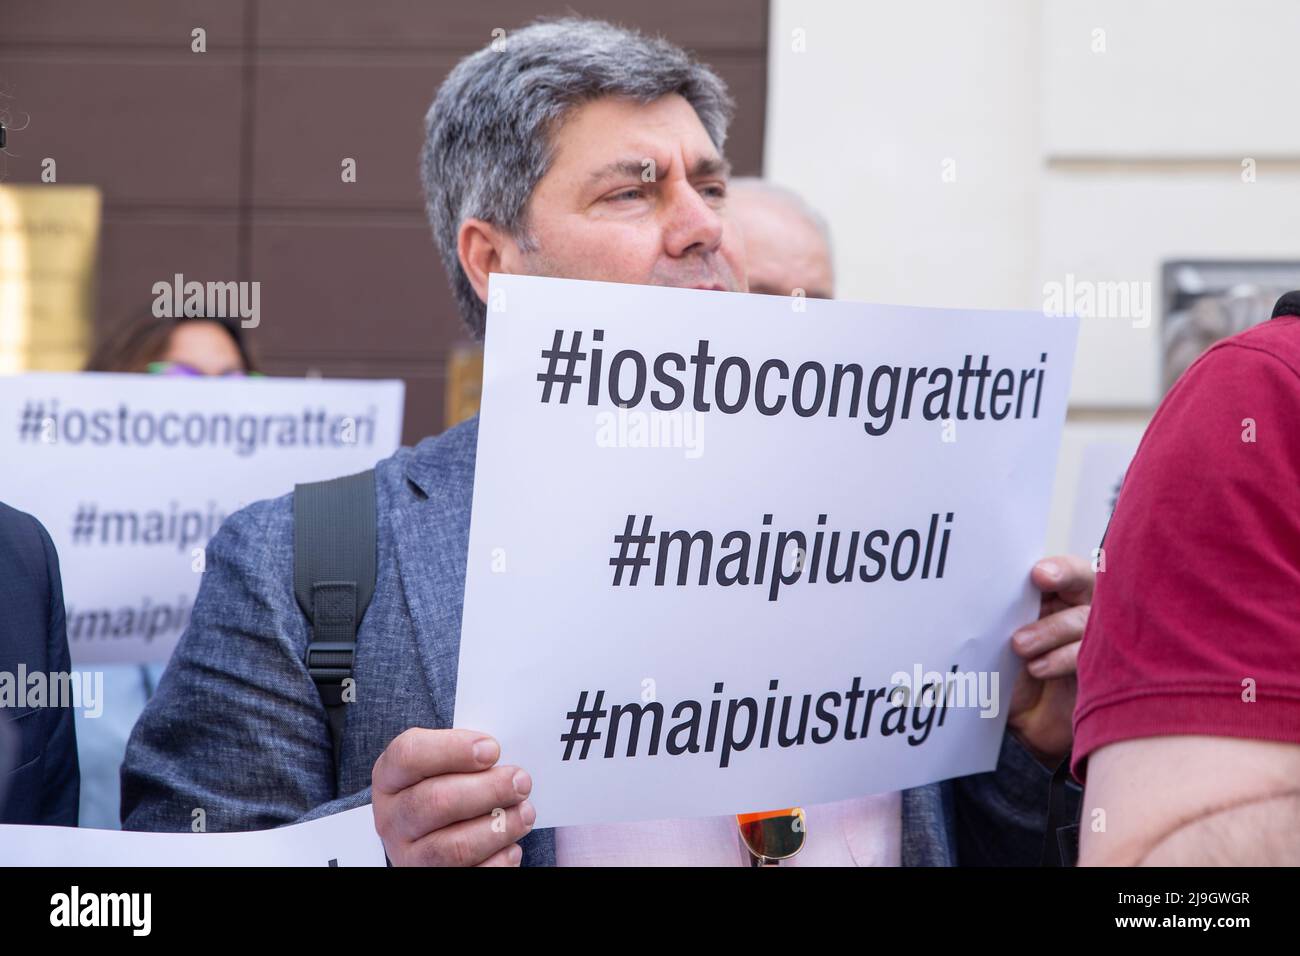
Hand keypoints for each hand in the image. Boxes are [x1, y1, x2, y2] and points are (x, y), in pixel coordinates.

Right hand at [372, 728, 534, 865]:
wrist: (437, 834)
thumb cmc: (447, 786)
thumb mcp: (445, 764)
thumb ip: (466, 755)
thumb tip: (497, 755)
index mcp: (390, 777)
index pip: (409, 755)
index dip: (453, 749)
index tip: (492, 749)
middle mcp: (392, 819)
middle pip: (436, 801)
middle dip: (488, 789)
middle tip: (521, 781)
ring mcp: (409, 856)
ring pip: (455, 846)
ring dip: (499, 827)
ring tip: (525, 812)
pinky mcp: (432, 880)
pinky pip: (471, 874)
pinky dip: (498, 861)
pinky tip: (511, 845)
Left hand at [1007, 555, 1094, 764]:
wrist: (1023, 726)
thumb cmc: (1012, 675)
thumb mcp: (1001, 642)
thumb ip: (1005, 615)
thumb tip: (992, 592)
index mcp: (1057, 597)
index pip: (1069, 573)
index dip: (1061, 569)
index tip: (1039, 573)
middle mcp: (1080, 613)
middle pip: (1087, 588)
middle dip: (1062, 583)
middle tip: (1035, 591)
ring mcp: (1096, 643)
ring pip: (1087, 621)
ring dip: (1051, 630)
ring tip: (1020, 647)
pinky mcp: (1104, 672)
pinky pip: (1096, 658)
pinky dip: (1064, 658)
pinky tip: (1039, 668)